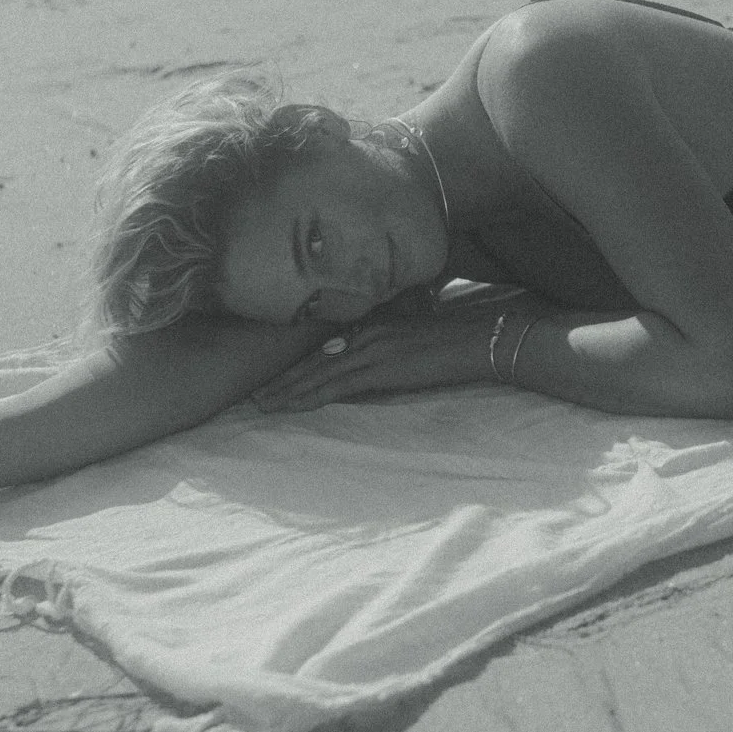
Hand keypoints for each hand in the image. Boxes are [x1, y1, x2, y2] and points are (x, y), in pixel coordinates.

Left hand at [250, 312, 495, 411]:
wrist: (477, 340)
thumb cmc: (455, 342)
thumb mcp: (414, 340)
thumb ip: (389, 350)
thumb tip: (373, 370)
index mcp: (373, 325)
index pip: (325, 348)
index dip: (299, 365)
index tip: (276, 378)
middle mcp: (365, 333)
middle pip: (314, 360)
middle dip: (283, 379)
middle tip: (255, 395)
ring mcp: (370, 349)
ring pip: (318, 373)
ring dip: (287, 391)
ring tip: (263, 405)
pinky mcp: (379, 368)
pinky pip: (336, 386)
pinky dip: (310, 397)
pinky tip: (291, 407)